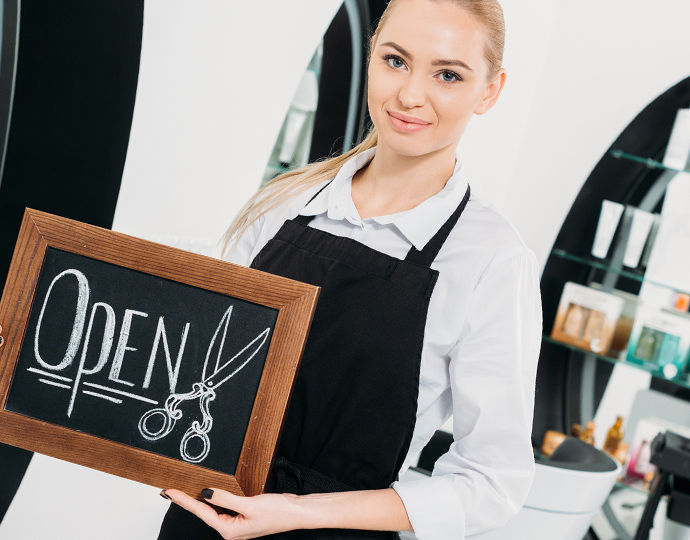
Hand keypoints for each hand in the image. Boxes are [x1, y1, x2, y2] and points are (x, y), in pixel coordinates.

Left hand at [162, 487, 303, 538]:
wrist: (297, 512)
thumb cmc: (278, 512)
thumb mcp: (249, 504)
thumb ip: (225, 498)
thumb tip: (206, 493)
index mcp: (230, 530)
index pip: (201, 513)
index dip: (184, 501)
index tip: (170, 492)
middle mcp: (231, 529)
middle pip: (204, 513)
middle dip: (187, 502)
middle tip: (170, 491)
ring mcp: (238, 523)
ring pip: (213, 510)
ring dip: (199, 501)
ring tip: (183, 492)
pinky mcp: (244, 515)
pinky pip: (224, 507)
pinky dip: (214, 499)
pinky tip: (209, 494)